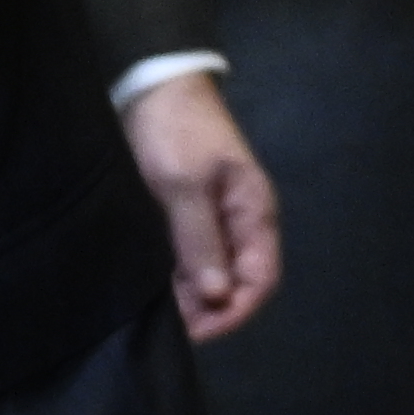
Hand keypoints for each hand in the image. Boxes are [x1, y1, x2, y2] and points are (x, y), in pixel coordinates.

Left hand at [120, 70, 283, 341]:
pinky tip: (152, 285)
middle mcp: (240, 222)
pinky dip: (176, 276)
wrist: (152, 83)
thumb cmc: (174, 131)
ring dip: (190, 295)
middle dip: (209, 309)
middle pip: (237, 282)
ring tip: (157, 308)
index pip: (261, 280)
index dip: (234, 312)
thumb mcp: (184, 185)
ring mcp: (215, 218)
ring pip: (212, 273)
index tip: (198, 330)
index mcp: (253, 213)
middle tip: (169, 323)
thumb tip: (218, 295)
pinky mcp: (188, 213)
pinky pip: (190, 257)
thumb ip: (200, 240)